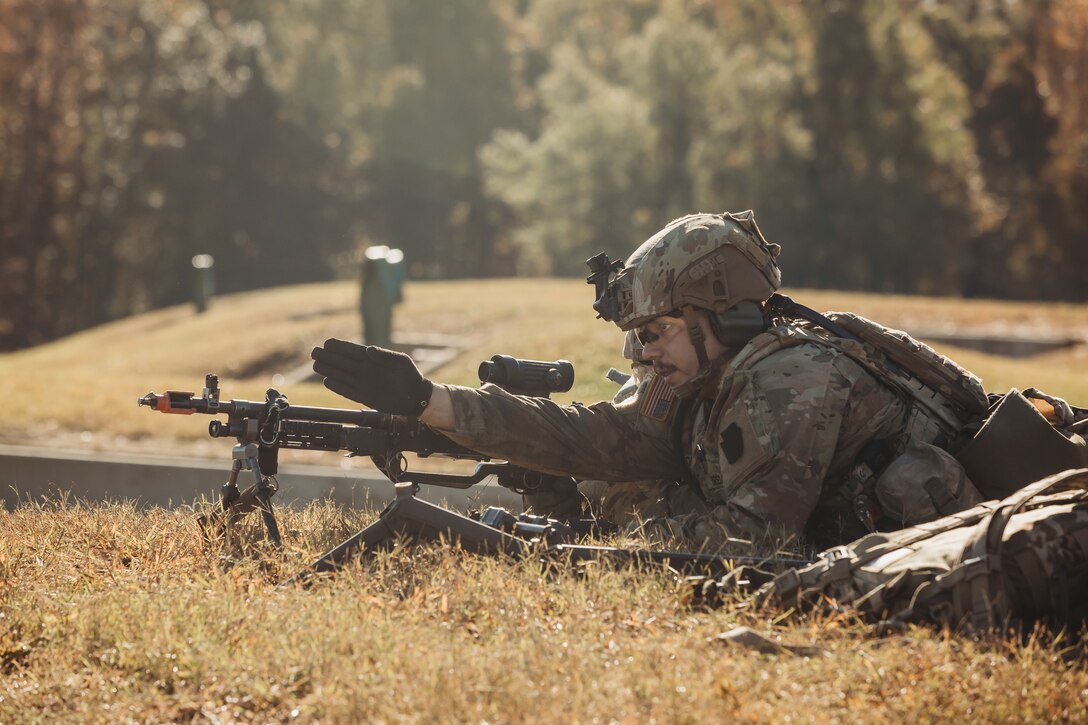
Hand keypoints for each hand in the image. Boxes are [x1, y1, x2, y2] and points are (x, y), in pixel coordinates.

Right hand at [311, 339, 433, 416]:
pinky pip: (348, 391)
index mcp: (373, 358)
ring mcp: (364, 383)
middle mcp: (365, 370)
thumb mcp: (400, 362)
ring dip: (329, 370)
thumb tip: (368, 350)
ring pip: (342, 376)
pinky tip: (327, 381)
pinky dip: (338, 387)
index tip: (327, 343)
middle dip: (329, 357)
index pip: (353, 351)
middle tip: (314, 352)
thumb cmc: (410, 375)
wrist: (416, 397)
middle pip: (343, 362)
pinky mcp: (365, 397)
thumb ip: (384, 356)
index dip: (340, 346)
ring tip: (316, 365)